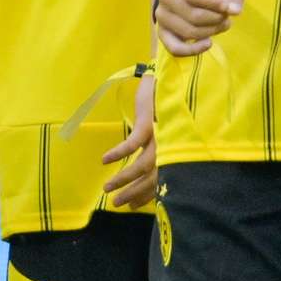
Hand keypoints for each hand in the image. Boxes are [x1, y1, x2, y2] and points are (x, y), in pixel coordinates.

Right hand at [101, 67, 161, 210]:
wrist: (167, 74)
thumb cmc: (163, 105)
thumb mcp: (163, 129)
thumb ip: (158, 149)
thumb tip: (143, 173)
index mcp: (176, 148)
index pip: (164, 178)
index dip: (148, 195)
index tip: (132, 206)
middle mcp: (173, 144)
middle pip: (155, 176)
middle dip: (135, 193)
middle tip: (116, 204)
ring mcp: (163, 133)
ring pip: (145, 164)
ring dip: (124, 178)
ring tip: (107, 187)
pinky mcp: (151, 120)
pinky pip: (134, 142)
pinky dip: (119, 152)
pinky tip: (105, 160)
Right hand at [156, 0, 245, 54]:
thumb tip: (234, 11)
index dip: (214, 4)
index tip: (228, 6)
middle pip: (194, 16)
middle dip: (217, 19)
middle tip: (225, 15)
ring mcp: (161, 15)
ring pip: (189, 32)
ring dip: (212, 31)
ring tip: (220, 23)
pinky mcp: (163, 32)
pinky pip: (175, 48)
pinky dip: (194, 50)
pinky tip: (208, 43)